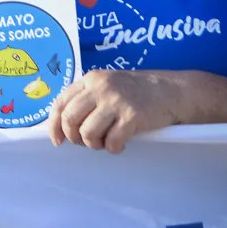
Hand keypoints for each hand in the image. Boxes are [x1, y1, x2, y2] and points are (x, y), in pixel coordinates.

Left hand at [47, 70, 180, 153]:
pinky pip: (112, 141)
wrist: (172, 91)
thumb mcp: (108, 84)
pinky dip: (113, 148)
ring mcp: (116, 101)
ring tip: (104, 142)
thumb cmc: (136, 91)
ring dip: (94, 144)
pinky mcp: (133, 116)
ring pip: (87, 132)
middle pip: (70, 119)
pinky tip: (120, 144)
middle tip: (85, 142)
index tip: (57, 140)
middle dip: (74, 137)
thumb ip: (87, 98)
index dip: (54, 124)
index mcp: (90, 79)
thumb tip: (64, 124)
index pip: (60, 103)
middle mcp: (100, 88)